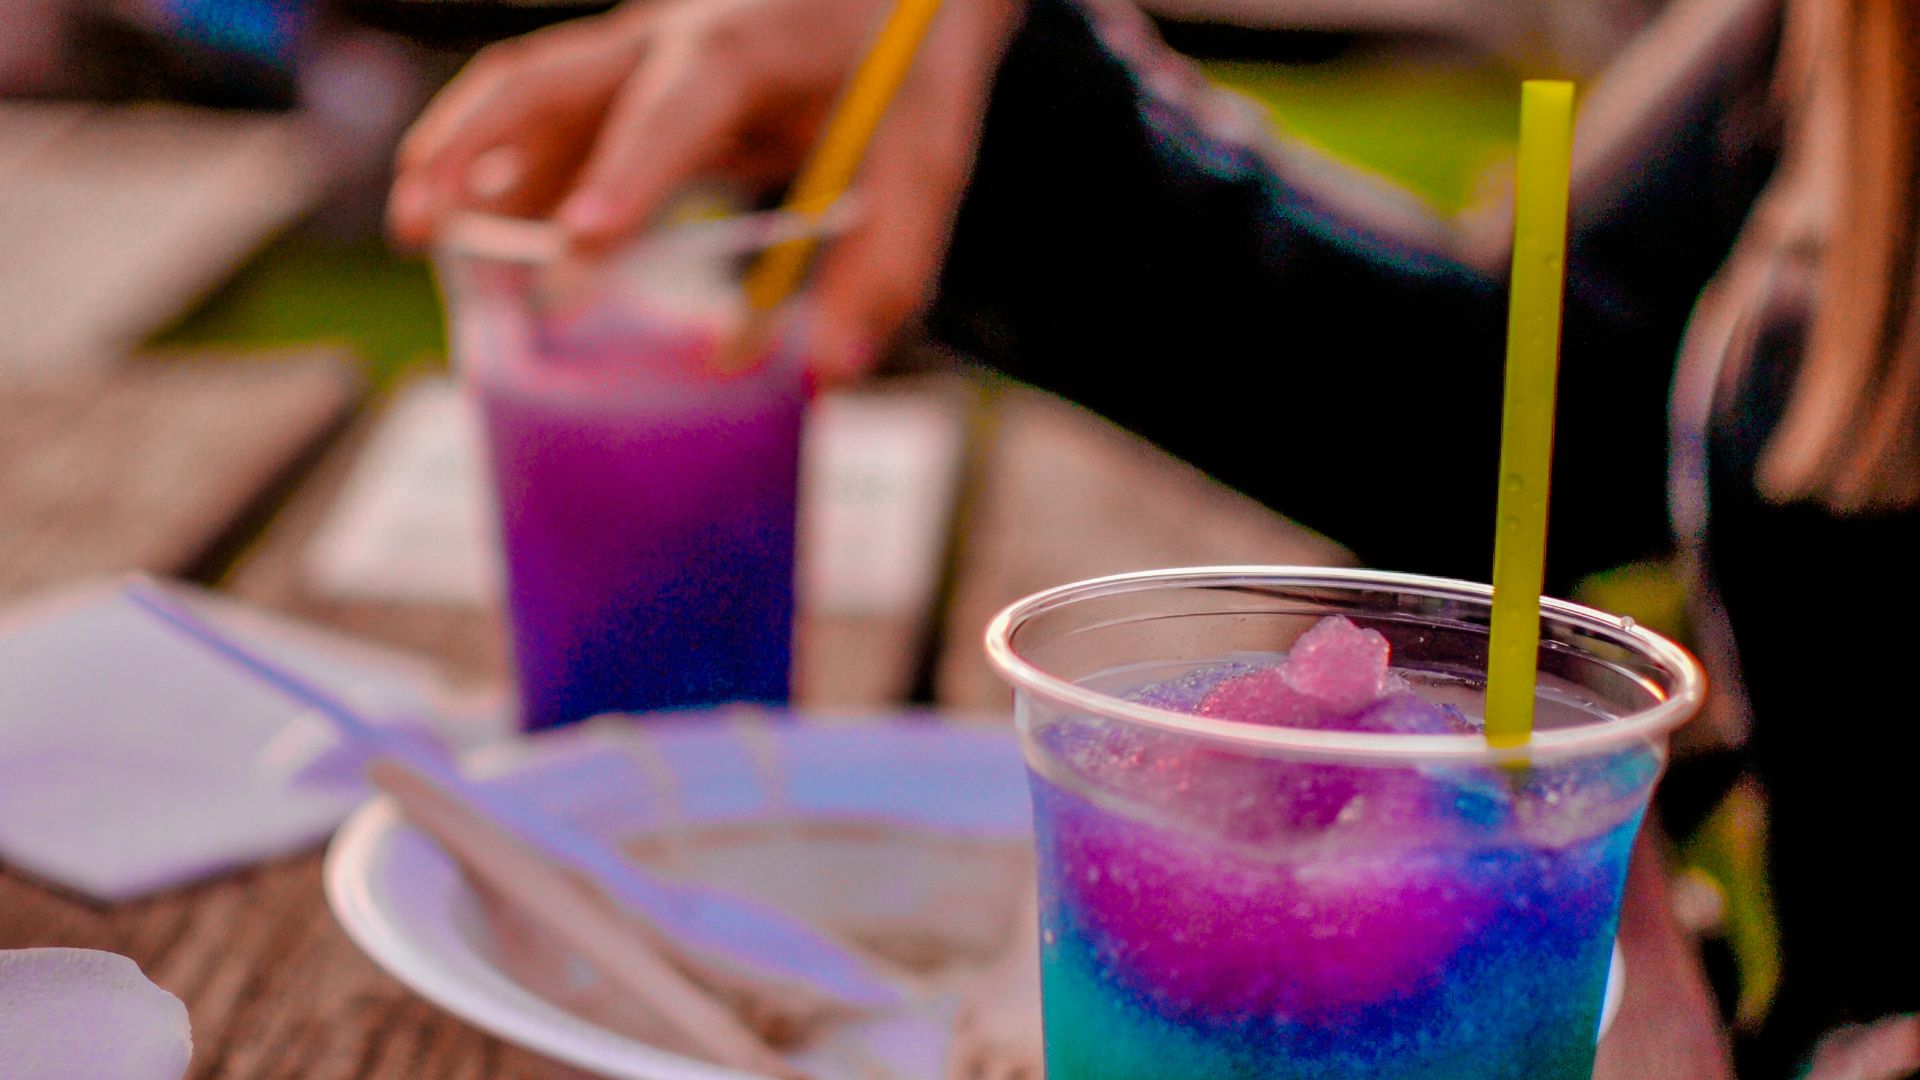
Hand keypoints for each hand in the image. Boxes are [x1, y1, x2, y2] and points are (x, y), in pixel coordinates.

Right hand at [389, 0, 1018, 379]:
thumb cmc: (906, 70)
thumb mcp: (925, 160)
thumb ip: (887, 265)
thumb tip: (831, 372)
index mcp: (748, 45)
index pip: (676, 106)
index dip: (628, 172)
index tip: (586, 244)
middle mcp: (671, 38)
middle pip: (546, 77)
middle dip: (475, 146)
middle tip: (424, 226)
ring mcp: (636, 54)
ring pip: (524, 93)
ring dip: (460, 157)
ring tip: (417, 233)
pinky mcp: (625, 81)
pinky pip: (545, 126)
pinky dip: (500, 179)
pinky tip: (473, 245)